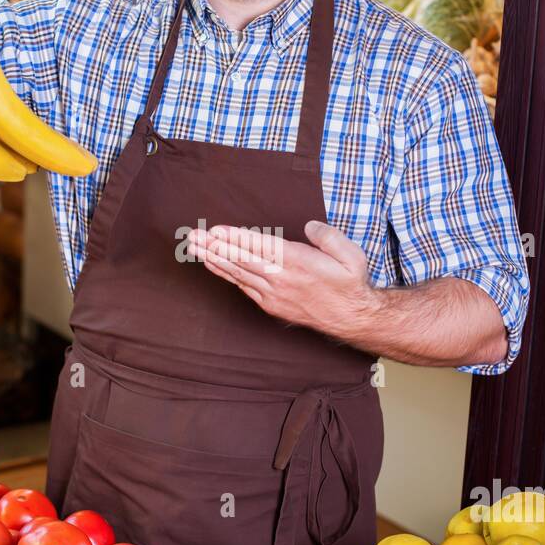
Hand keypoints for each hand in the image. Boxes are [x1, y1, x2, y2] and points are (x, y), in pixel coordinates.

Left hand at [187, 220, 372, 336]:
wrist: (351, 318)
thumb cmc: (350, 283)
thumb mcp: (351, 255)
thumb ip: (328, 237)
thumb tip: (309, 226)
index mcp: (297, 263)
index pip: (260, 247)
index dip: (235, 238)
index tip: (215, 230)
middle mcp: (281, 279)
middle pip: (241, 260)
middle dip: (215, 247)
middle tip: (192, 236)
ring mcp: (273, 294)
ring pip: (238, 273)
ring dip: (214, 259)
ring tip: (193, 247)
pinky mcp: (271, 305)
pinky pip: (243, 286)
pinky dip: (226, 275)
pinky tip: (213, 265)